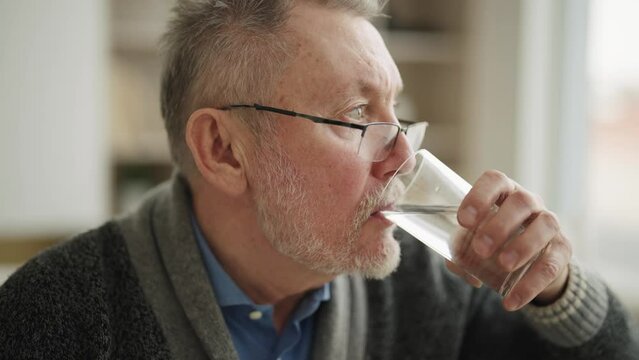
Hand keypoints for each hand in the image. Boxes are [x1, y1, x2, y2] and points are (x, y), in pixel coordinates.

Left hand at [455, 170, 571, 310]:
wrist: (530, 260)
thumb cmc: (493, 241)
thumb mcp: (474, 240)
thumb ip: (460, 249)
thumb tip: (454, 262)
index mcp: (503, 193)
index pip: (495, 181)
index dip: (479, 196)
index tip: (463, 220)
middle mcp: (529, 202)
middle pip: (521, 201)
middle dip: (500, 224)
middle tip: (480, 249)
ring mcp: (549, 223)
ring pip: (544, 225)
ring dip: (523, 246)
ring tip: (503, 265)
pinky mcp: (562, 249)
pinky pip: (552, 264)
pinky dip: (532, 284)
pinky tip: (512, 300)